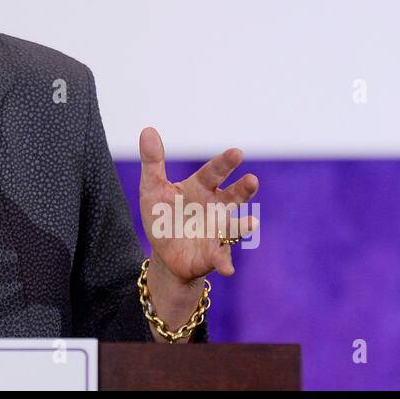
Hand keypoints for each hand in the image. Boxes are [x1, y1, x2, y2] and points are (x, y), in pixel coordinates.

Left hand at [138, 126, 258, 283]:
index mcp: (200, 188)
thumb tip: (148, 129)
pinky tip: (228, 269)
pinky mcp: (213, 254)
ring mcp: (217, 231)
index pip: (213, 173)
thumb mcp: (152, 188)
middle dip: (243, 189)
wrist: (164, 253)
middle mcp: (215, 208)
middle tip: (252, 180)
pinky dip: (225, 263)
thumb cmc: (163, 216)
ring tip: (252, 223)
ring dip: (242, 226)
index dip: (224, 163)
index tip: (237, 152)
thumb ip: (153, 161)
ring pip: (233, 227)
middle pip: (232, 196)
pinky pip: (221, 258)